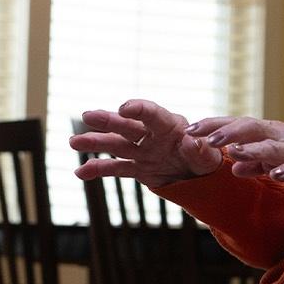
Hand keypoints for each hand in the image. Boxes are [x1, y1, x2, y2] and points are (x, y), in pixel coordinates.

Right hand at [71, 100, 222, 187]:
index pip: (152, 114)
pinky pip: (116, 169)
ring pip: (115, 145)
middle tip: (86, 115)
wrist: (202, 176)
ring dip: (94, 142)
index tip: (124, 107)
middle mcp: (151, 135)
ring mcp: (142, 151)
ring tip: (73, 142)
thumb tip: (191, 140)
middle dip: (107, 120)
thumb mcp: (210, 157)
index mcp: (170, 126)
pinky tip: (80, 172)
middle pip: (127, 126)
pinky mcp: (137, 168)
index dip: (138, 109)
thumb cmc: (208, 159)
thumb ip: (200, 150)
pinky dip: (98, 170)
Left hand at [187, 115, 283, 189]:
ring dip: (253, 150)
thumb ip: (252, 162)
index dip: (213, 125)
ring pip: (272, 147)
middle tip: (206, 139)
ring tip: (234, 152)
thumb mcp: (271, 160)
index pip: (236, 124)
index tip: (189, 130)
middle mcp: (279, 136)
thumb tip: (232, 166)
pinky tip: (275, 175)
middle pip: (251, 128)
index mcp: (266, 132)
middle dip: (228, 132)